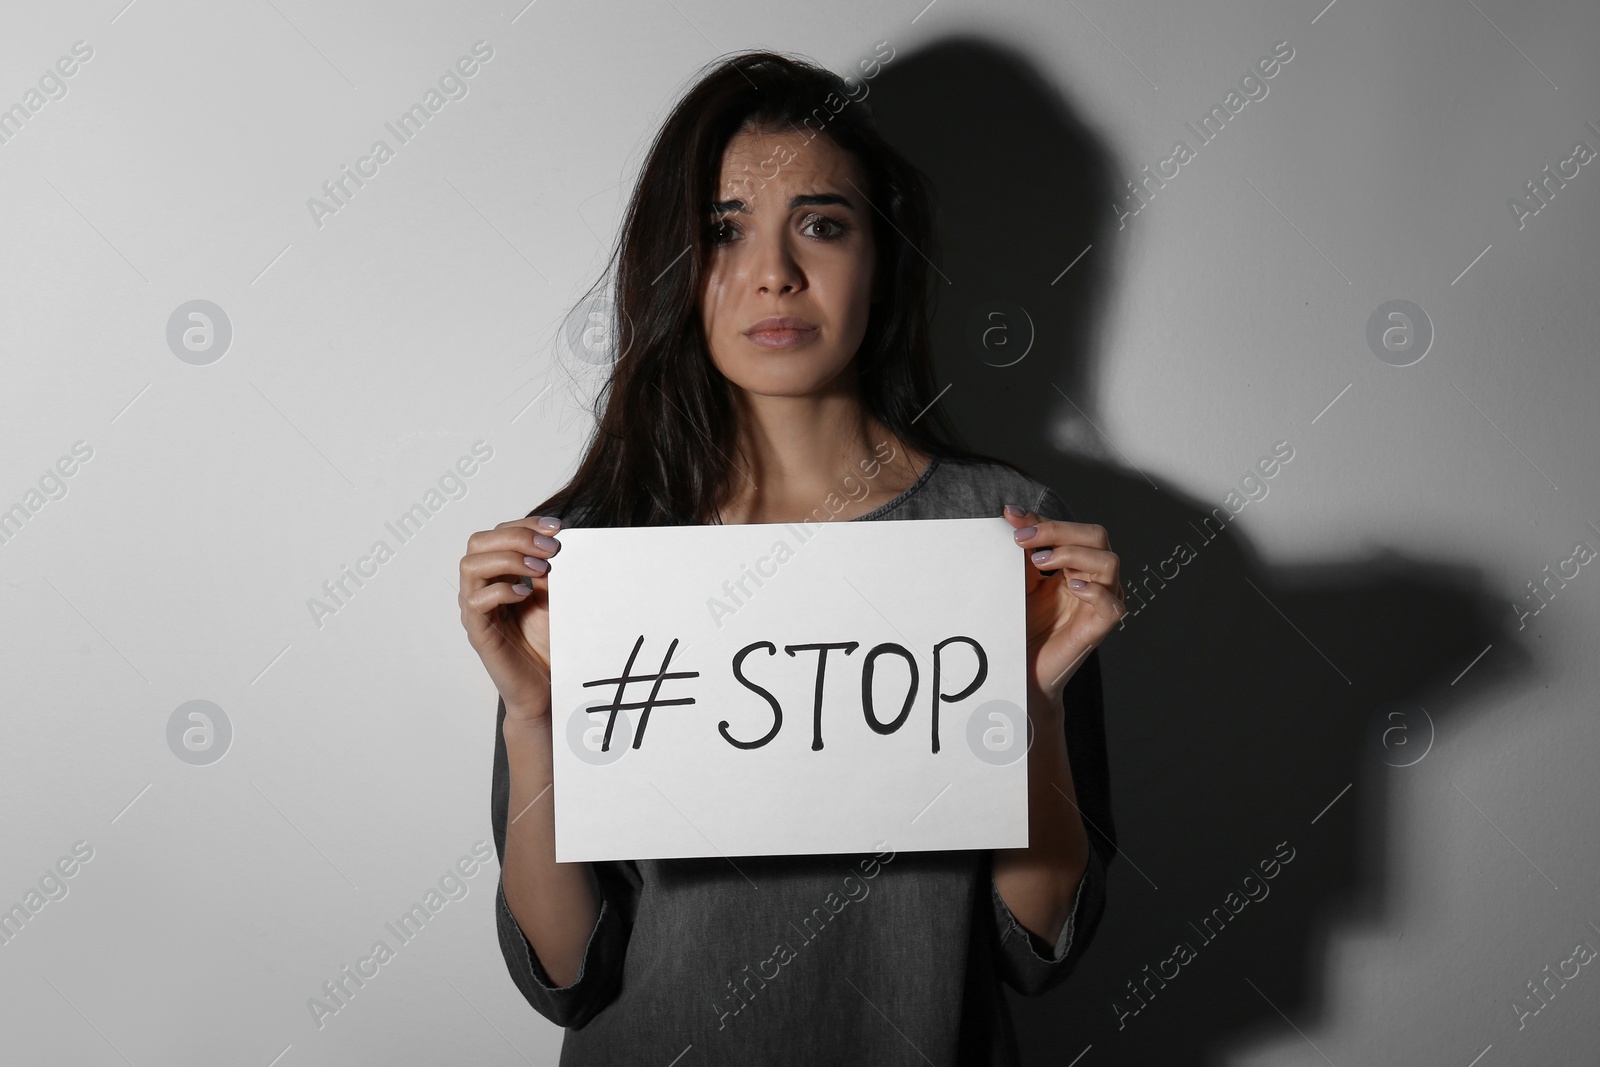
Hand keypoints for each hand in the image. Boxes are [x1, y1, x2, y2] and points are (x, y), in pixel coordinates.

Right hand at [458, 514, 563, 725]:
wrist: (548, 686)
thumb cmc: (548, 643)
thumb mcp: (553, 597)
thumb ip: (548, 570)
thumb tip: (557, 540)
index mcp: (499, 574)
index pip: (499, 534)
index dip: (525, 524)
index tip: (557, 527)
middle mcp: (482, 587)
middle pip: (478, 543)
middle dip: (516, 537)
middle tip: (550, 548)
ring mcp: (477, 609)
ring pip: (470, 566)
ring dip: (508, 559)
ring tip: (541, 569)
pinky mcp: (478, 632)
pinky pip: (476, 601)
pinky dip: (501, 590)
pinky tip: (526, 595)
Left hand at [1002, 503, 1123, 702]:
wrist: (1021, 669)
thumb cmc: (1024, 626)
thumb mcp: (1021, 581)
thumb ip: (1024, 552)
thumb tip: (1012, 515)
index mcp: (1076, 565)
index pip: (1072, 530)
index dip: (1044, 520)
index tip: (1011, 517)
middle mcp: (1093, 579)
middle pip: (1096, 536)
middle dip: (1059, 531)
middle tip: (1023, 541)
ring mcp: (1100, 602)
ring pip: (1109, 562)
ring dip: (1073, 554)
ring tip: (1042, 562)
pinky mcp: (1101, 627)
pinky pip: (1112, 603)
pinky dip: (1094, 591)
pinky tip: (1072, 587)